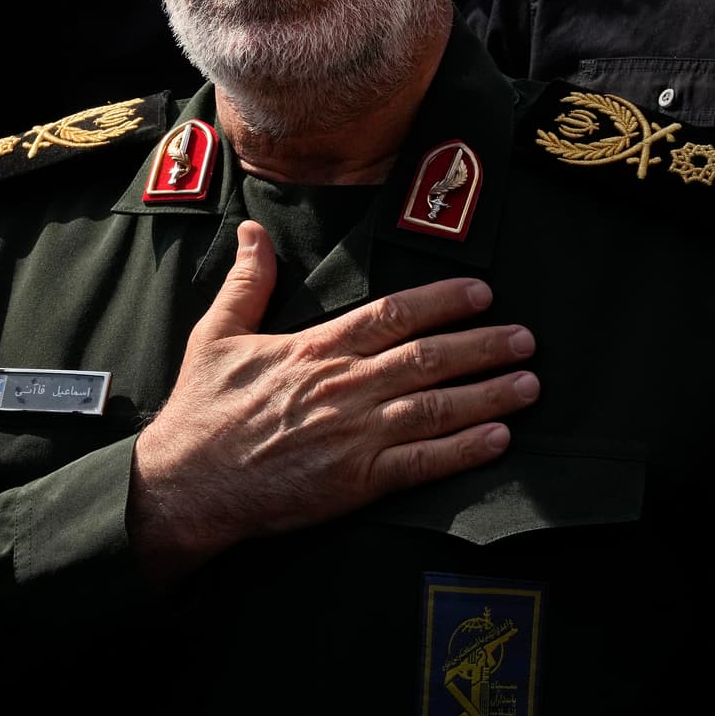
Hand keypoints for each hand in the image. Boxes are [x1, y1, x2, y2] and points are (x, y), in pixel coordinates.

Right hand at [128, 222, 537, 580]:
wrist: (186, 484)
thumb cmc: (202, 411)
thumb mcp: (215, 334)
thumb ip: (246, 282)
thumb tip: (252, 231)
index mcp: (315, 348)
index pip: (393, 314)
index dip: (443, 301)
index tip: (481, 292)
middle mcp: (344, 387)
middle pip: (428, 358)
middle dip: (484, 346)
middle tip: (526, 338)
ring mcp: (353, 435)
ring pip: (435, 408)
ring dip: (488, 394)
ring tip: (528, 385)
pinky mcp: (355, 482)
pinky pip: (421, 463)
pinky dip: (463, 451)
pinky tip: (497, 439)